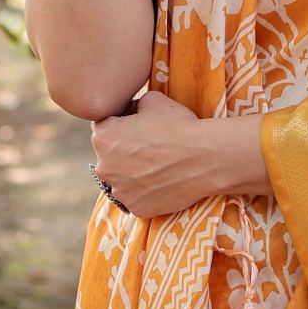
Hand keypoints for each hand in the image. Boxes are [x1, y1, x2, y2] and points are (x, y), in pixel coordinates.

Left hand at [90, 90, 217, 218]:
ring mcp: (119, 191)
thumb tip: (133, 109)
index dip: (123, 123)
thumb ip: (135, 103)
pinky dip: (146, 191)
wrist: (205, 158)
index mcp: (103, 137)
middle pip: (110, 156)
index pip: (105, 126)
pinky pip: (137, 197)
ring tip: (159, 165)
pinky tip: (163, 181)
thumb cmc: (178, 126)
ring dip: (134, 173)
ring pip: (122, 179)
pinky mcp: (136, 208)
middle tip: (151, 146)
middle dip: (125, 150)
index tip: (140, 126)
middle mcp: (104, 167)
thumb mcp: (153, 100)